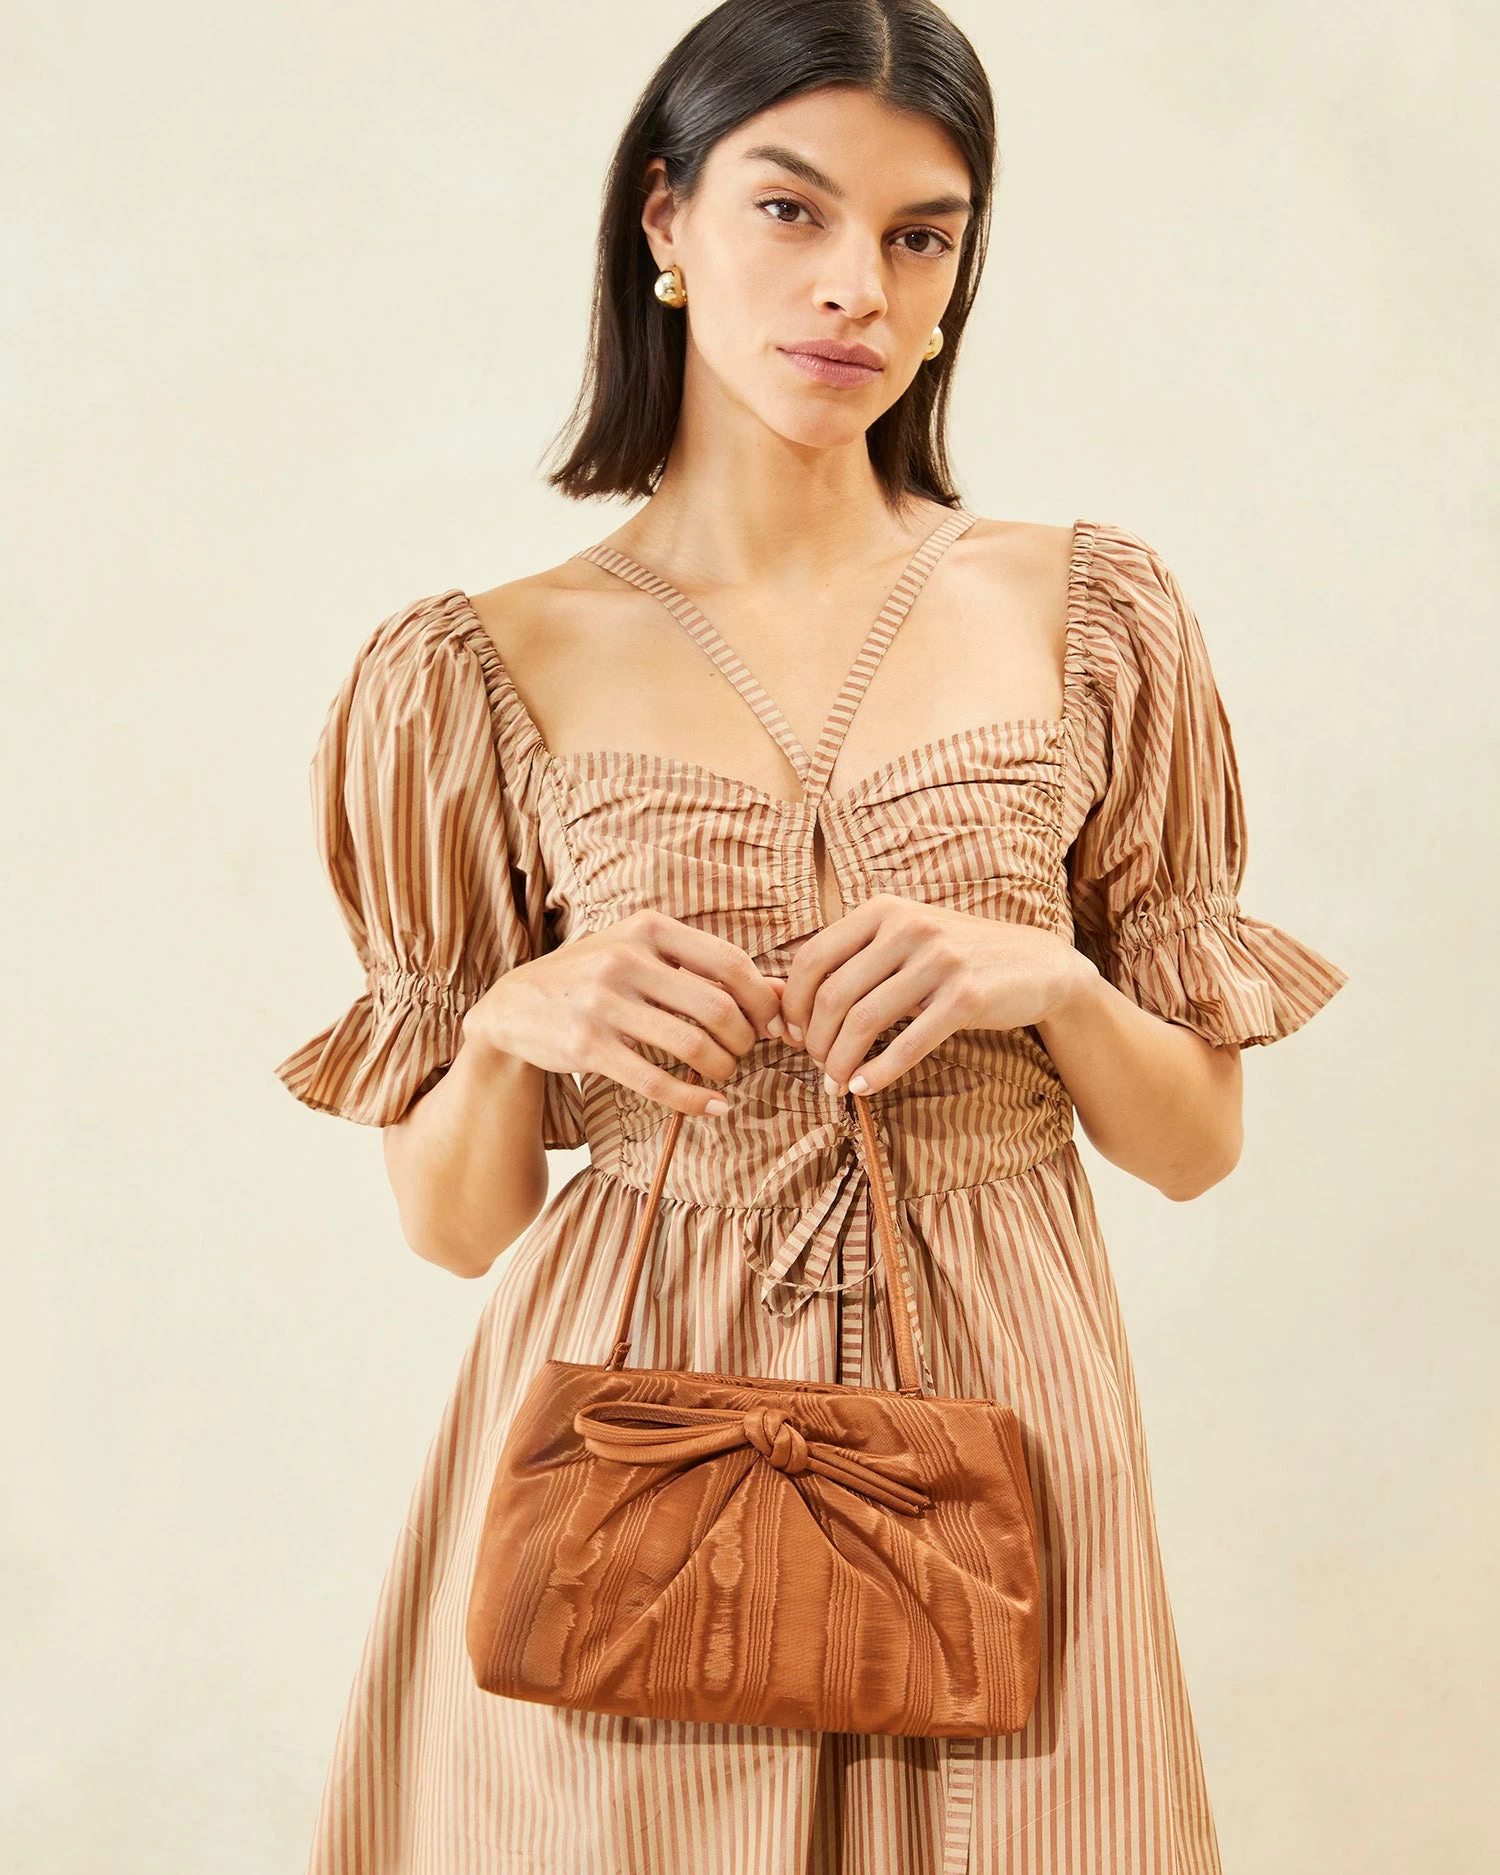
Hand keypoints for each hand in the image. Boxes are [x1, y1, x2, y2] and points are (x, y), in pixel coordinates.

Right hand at [460, 909, 784, 1117]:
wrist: (514, 1006)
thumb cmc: (596, 978)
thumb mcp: (646, 956)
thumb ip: (709, 969)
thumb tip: (783, 993)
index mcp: (648, 928)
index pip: (731, 963)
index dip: (763, 1000)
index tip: (769, 1024)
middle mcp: (624, 958)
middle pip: (719, 1007)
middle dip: (745, 1039)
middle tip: (742, 1052)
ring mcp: (602, 1002)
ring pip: (693, 1046)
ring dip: (722, 1069)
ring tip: (722, 1074)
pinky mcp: (586, 1046)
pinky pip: (657, 1081)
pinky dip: (695, 1100)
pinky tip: (712, 1107)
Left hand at [778, 894, 1097, 1096]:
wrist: (1038, 966)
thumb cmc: (956, 959)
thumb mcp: (904, 941)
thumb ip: (853, 961)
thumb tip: (781, 996)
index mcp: (883, 910)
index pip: (814, 958)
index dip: (795, 1003)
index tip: (792, 1035)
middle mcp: (908, 927)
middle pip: (834, 994)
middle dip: (816, 1040)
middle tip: (817, 1066)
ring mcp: (938, 960)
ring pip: (864, 1020)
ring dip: (841, 1061)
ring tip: (835, 1084)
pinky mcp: (965, 996)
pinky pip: (907, 1043)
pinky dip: (879, 1072)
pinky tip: (864, 1088)